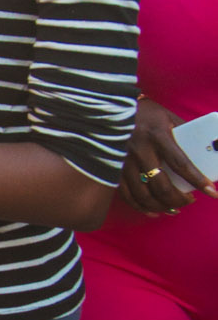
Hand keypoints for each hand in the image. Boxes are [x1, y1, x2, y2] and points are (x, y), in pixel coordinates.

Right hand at [118, 97, 214, 214]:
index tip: (211, 191)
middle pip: (162, 186)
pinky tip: (153, 210)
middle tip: (189, 201)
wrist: (112, 108)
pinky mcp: (113, 169)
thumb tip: (203, 152)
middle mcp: (140, 150)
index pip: (180, 164)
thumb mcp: (168, 118)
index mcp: (157, 135)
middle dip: (179, 199)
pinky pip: (127, 195)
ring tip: (174, 208)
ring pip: (144, 195)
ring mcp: (124, 162)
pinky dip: (141, 206)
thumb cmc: (146, 113)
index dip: (197, 180)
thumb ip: (183, 135)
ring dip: (162, 206)